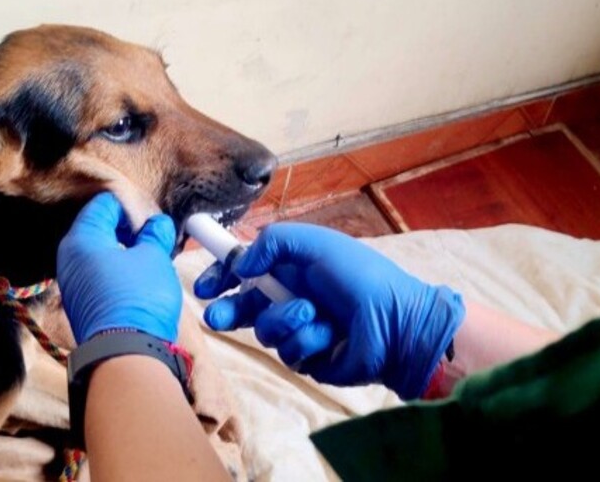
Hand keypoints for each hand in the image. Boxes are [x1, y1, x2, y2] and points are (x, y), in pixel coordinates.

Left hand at [57, 192, 180, 343]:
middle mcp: (69, 259)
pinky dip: (117, 269)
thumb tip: (157, 224)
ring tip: (150, 255)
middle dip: (127, 229)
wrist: (126, 352)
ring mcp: (73, 283)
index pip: (104, 205)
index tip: (151, 215)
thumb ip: (154, 234)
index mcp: (82, 239)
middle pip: (98, 228)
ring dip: (123, 250)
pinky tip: (139, 276)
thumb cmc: (139, 298)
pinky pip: (98, 274)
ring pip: (98, 253)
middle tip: (153, 234)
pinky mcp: (81, 303)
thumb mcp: (154, 257)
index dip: (130, 205)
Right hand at [194, 223, 464, 399]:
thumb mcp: (315, 243)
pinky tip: (330, 335)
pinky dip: (308, 340)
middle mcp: (293, 297)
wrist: (396, 322)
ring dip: (285, 320)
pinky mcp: (310, 357)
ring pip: (266, 330)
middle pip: (244, 306)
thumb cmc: (359, 276)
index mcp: (293, 268)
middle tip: (216, 315)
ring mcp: (301, 329)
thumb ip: (272, 243)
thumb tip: (241, 263)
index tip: (203, 284)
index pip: (246, 270)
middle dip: (228, 310)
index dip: (221, 276)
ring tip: (312, 313)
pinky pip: (291, 352)